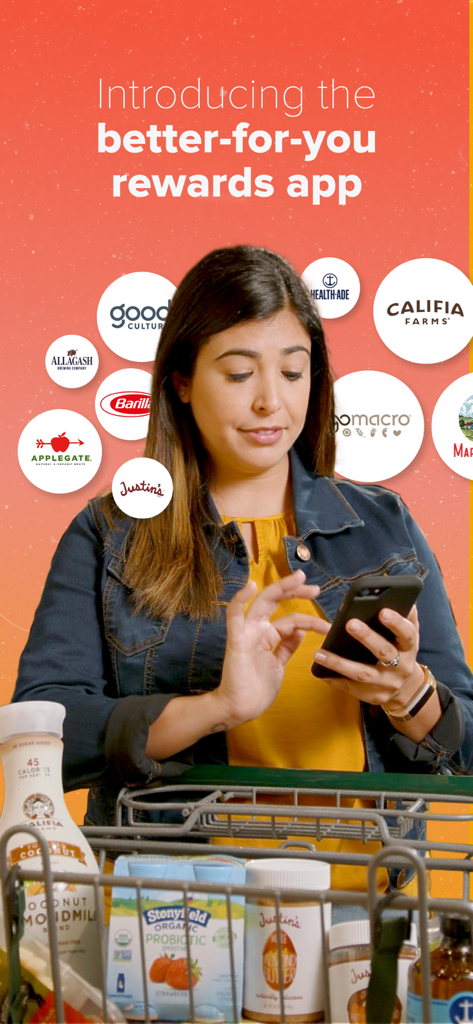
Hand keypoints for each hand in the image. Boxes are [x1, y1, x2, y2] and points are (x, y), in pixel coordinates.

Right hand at [213, 570, 329, 728]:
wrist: (241, 709)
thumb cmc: (257, 689)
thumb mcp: (278, 664)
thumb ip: (286, 646)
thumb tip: (299, 631)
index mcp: (267, 635)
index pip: (291, 619)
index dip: (310, 619)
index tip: (328, 624)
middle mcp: (257, 629)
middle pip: (276, 602)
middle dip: (295, 591)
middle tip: (315, 588)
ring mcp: (246, 633)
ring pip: (262, 602)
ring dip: (280, 588)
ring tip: (299, 579)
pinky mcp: (237, 640)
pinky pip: (234, 616)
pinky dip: (240, 599)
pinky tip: (250, 586)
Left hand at [313, 605, 423, 709]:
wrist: (407, 689)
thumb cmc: (402, 652)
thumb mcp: (409, 637)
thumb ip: (407, 617)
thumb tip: (406, 598)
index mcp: (409, 648)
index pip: (407, 634)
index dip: (396, 623)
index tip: (383, 611)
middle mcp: (400, 667)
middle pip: (384, 652)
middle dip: (367, 637)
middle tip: (350, 623)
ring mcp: (386, 684)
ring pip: (362, 673)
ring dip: (339, 663)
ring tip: (319, 653)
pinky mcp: (373, 695)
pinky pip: (352, 688)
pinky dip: (335, 679)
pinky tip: (320, 670)